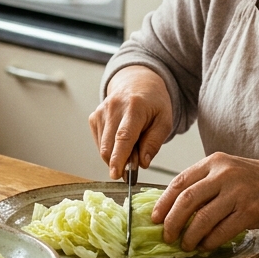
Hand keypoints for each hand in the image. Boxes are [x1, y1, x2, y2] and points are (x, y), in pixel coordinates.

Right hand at [89, 65, 174, 179]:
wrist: (137, 83)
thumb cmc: (153, 103)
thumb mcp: (164, 121)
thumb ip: (154, 142)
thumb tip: (142, 163)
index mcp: (134, 107)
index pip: (123, 137)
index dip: (119, 158)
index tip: (116, 175)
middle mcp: (114, 108)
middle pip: (109, 145)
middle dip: (118, 164)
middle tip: (131, 169)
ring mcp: (101, 112)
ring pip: (103, 147)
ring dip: (115, 156)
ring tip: (131, 148)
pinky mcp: (94, 117)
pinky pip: (99, 143)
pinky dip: (110, 149)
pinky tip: (120, 141)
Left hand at [151, 152, 258, 251]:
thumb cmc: (254, 181)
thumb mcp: (227, 170)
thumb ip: (203, 182)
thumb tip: (172, 206)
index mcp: (214, 162)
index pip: (179, 182)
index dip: (163, 203)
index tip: (155, 218)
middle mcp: (224, 174)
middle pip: (186, 200)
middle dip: (172, 222)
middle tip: (167, 236)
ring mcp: (238, 193)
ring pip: (202, 218)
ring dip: (190, 236)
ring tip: (186, 245)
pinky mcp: (250, 211)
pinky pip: (222, 230)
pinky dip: (209, 241)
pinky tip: (205, 246)